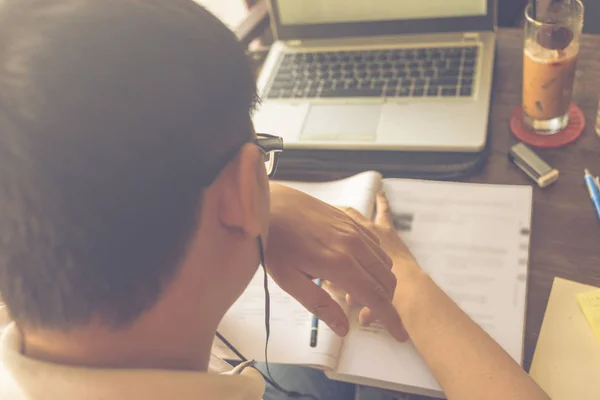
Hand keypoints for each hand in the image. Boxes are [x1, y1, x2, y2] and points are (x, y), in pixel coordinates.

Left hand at [265, 183, 406, 340]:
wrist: (269, 203)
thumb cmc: (274, 243)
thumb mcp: (289, 280)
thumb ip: (319, 305)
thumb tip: (344, 328)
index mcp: (339, 263)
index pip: (375, 296)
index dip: (390, 318)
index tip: (400, 334)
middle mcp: (353, 244)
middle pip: (386, 280)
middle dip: (386, 302)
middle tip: (367, 314)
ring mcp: (353, 229)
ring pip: (384, 261)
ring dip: (380, 282)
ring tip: (355, 292)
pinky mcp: (350, 220)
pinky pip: (375, 244)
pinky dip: (375, 262)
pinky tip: (355, 268)